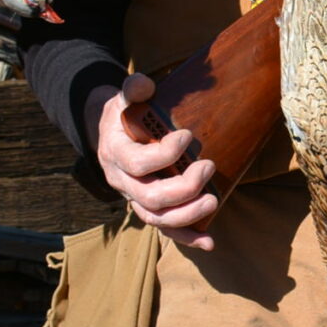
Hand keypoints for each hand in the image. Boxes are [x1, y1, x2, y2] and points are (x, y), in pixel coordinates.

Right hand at [89, 74, 216, 250]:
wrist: (113, 136)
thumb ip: (134, 89)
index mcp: (115, 154)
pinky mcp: (149, 209)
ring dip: (187, 215)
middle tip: (208, 166)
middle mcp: (122, 182)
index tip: (188, 135)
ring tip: (213, 201)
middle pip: (149, 197)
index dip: (164, 154)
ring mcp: (135, 199)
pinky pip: (165, 230)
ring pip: (157, 219)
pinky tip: (209, 242)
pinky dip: (187, 238)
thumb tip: (145, 84)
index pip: (137, 162)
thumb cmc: (125, 115)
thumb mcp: (124, 98)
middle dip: (183, 187)